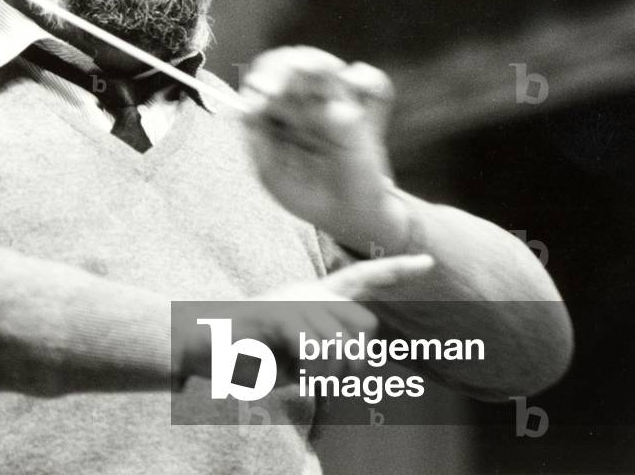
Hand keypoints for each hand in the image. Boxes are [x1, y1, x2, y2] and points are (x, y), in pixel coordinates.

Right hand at [177, 255, 433, 383]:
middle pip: (365, 331)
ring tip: (289, 364)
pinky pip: (317, 354)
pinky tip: (279, 363)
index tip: (428, 260)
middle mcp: (312, 292)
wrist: (206, 342)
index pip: (364, 278)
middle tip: (311, 368)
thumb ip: (332, 352)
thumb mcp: (300, 355)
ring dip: (322, 373)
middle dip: (350, 364)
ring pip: (344, 349)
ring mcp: (297, 300)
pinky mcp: (281, 315)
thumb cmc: (254, 353)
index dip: (397, 271)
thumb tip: (362, 361)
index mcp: (317, 295)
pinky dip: (304, 372)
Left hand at [240, 46, 403, 254]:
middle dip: (289, 67)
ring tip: (316, 74)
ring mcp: (335, 106)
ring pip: (327, 66)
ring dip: (319, 64)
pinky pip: (373, 82)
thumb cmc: (306, 194)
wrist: (347, 216)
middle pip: (293, 63)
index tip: (264, 91)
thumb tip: (247, 108)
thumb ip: (257, 140)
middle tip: (284, 87)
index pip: (266, 77)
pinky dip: (366, 79)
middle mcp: (304, 104)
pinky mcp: (366, 115)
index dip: (264, 77)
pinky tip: (353, 90)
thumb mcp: (270, 172)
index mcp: (277, 114)